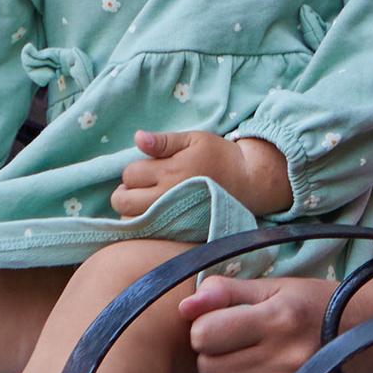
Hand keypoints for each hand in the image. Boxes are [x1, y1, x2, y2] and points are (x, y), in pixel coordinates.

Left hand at [110, 127, 288, 219]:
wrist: (249, 182)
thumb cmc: (220, 157)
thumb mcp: (194, 140)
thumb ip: (164, 141)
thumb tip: (137, 138)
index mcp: (170, 170)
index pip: (130, 173)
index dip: (135, 170)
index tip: (148, 169)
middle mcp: (167, 196)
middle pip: (124, 200)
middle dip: (125, 192)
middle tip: (139, 188)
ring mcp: (173, 217)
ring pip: (132, 220)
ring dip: (132, 211)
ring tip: (146, 203)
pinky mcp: (180, 232)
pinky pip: (149, 234)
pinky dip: (144, 226)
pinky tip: (155, 217)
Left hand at [179, 271, 337, 372]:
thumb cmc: (316, 307)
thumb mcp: (275, 288)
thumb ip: (226, 292)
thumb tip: (184, 306)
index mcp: (279, 317)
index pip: (204, 334)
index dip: (206, 329)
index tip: (223, 326)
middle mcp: (289, 356)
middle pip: (210, 368)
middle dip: (217, 357)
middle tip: (243, 347)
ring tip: (254, 370)